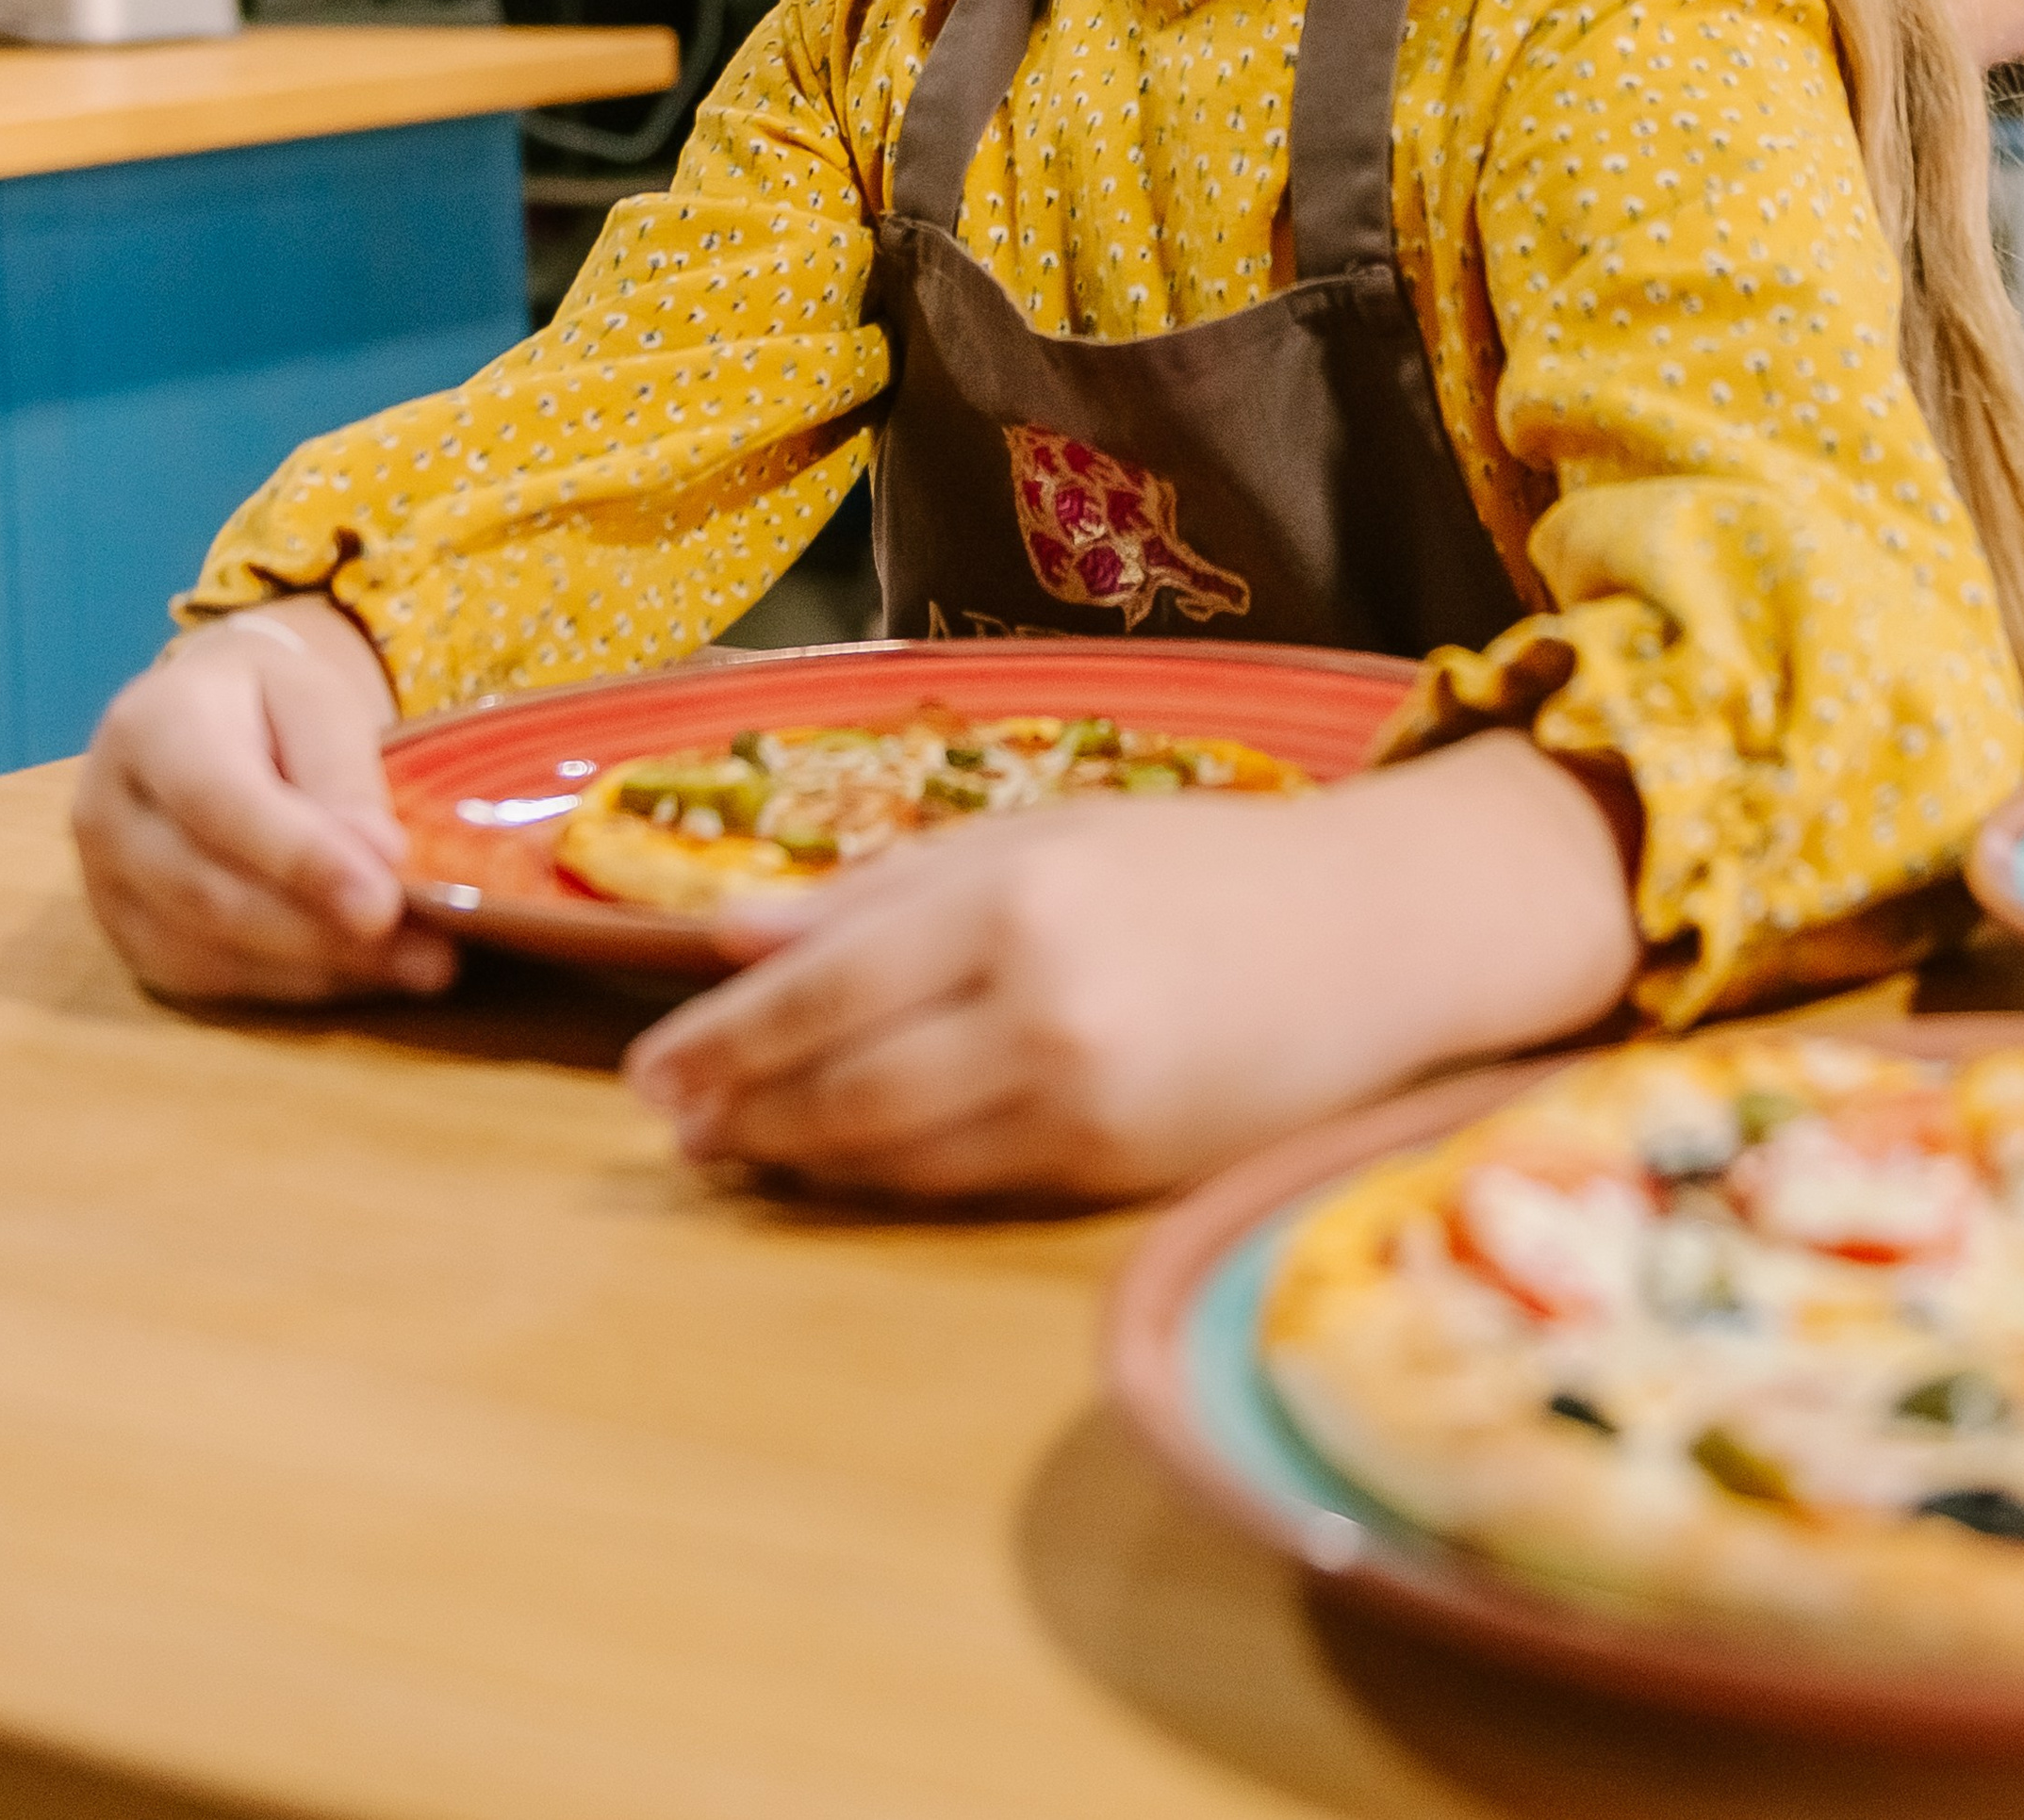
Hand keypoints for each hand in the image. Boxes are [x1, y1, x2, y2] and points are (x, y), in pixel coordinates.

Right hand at [73, 602, 457, 1004]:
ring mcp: (106, 889)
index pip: (216, 802)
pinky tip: (364, 975)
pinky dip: (295, 985)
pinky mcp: (131, 943)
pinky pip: (211, 982)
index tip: (382, 902)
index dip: (299, 858)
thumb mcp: (316, 701)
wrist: (205, 717)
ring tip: (418, 966)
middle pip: (207, 893)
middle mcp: (106, 813)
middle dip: (321, 932)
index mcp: (147, 727)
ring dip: (320, 970)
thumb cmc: (267, 702)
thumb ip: (340, 774)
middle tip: (428, 952)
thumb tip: (376, 860)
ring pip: (208, 953)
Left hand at [625, 732, 1639, 1202]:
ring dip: (799, 1158)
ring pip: (897, 1150)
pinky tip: (842, 1169)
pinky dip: (889, 1181)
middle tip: (668, 1123)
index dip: (724, 1039)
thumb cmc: (1196, 864)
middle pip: (845, 1079)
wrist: (1375, 932)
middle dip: (742, 1108)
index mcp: (1010, 898)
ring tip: (730, 1152)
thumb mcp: (1035, 839)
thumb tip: (729, 934)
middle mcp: (1040, 1004)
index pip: (823, 987)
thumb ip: (880, 891)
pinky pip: (971, 1184)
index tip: (648, 1068)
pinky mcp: (1121, 1168)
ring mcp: (1085, 1097)